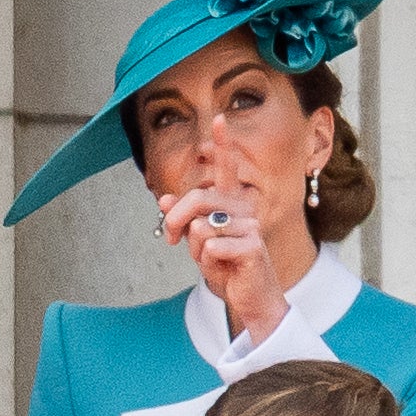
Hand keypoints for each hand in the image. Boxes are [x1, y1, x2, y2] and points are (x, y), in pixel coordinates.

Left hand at [156, 130, 290, 343]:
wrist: (248, 298)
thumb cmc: (226, 268)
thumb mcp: (198, 243)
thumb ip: (184, 222)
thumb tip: (162, 200)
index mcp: (231, 204)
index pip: (226, 169)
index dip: (223, 144)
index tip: (218, 117)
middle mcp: (243, 209)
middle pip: (198, 198)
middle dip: (174, 220)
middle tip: (170, 239)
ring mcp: (250, 226)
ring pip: (202, 226)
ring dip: (194, 247)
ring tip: (207, 258)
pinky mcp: (252, 247)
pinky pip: (211, 247)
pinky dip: (207, 262)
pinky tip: (222, 268)